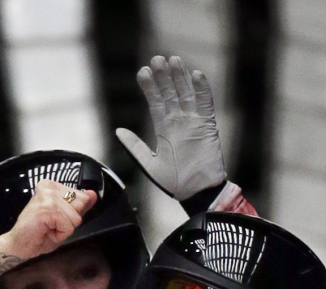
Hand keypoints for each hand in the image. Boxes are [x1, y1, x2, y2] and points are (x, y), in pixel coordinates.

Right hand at [5, 180, 97, 259]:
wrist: (18, 245)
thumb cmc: (38, 233)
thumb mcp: (64, 218)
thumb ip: (79, 206)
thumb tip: (93, 194)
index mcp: (52, 185)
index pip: (82, 196)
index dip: (73, 214)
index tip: (55, 219)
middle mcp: (49, 187)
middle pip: (81, 205)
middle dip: (70, 221)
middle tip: (52, 225)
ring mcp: (48, 197)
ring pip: (76, 218)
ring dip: (64, 229)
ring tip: (48, 229)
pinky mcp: (48, 209)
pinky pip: (69, 226)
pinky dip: (61, 234)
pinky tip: (47, 232)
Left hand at [116, 55, 225, 201]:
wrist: (197, 193)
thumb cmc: (174, 183)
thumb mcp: (150, 165)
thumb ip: (135, 147)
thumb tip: (118, 131)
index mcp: (164, 129)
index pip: (156, 102)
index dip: (150, 87)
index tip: (142, 72)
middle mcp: (178, 122)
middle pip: (170, 93)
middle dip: (164, 76)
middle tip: (157, 59)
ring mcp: (193, 122)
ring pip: (186, 94)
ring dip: (180, 77)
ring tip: (174, 59)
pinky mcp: (207, 126)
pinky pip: (206, 104)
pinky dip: (202, 90)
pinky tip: (196, 74)